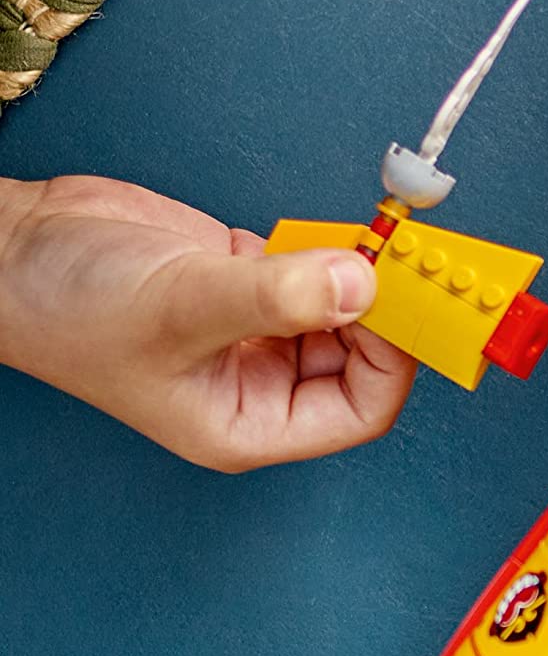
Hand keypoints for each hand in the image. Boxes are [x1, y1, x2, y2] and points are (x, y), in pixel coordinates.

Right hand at [0, 174, 411, 468]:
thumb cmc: (65, 306)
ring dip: (360, 278)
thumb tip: (358, 285)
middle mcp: (258, 384)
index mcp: (247, 421)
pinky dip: (333, 252)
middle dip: (382, 314)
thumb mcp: (180, 304)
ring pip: (346, 313)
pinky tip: (331, 234)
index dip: (392, 359)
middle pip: (362, 360)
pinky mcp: (252, 283)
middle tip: (397, 263)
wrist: (14, 246)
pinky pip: (319, 273)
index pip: (359, 409)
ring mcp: (258, 332)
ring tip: (363, 242)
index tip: (401, 304)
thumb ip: (274, 297)